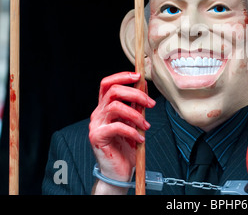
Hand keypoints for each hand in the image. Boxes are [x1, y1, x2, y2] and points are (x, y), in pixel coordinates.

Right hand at [89, 72, 154, 192]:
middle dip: (135, 94)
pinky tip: (140, 138)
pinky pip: (116, 127)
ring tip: (146, 126)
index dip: (122, 76)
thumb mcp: (134, 121)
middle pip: (113, 91)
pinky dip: (132, 131)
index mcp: (105, 107)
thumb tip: (143, 84)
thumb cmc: (127, 146)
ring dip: (135, 114)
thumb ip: (136, 104)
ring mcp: (96, 125)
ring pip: (115, 107)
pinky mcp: (98, 137)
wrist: (119, 171)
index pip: (107, 84)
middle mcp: (98, 113)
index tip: (139, 76)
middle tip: (151, 103)